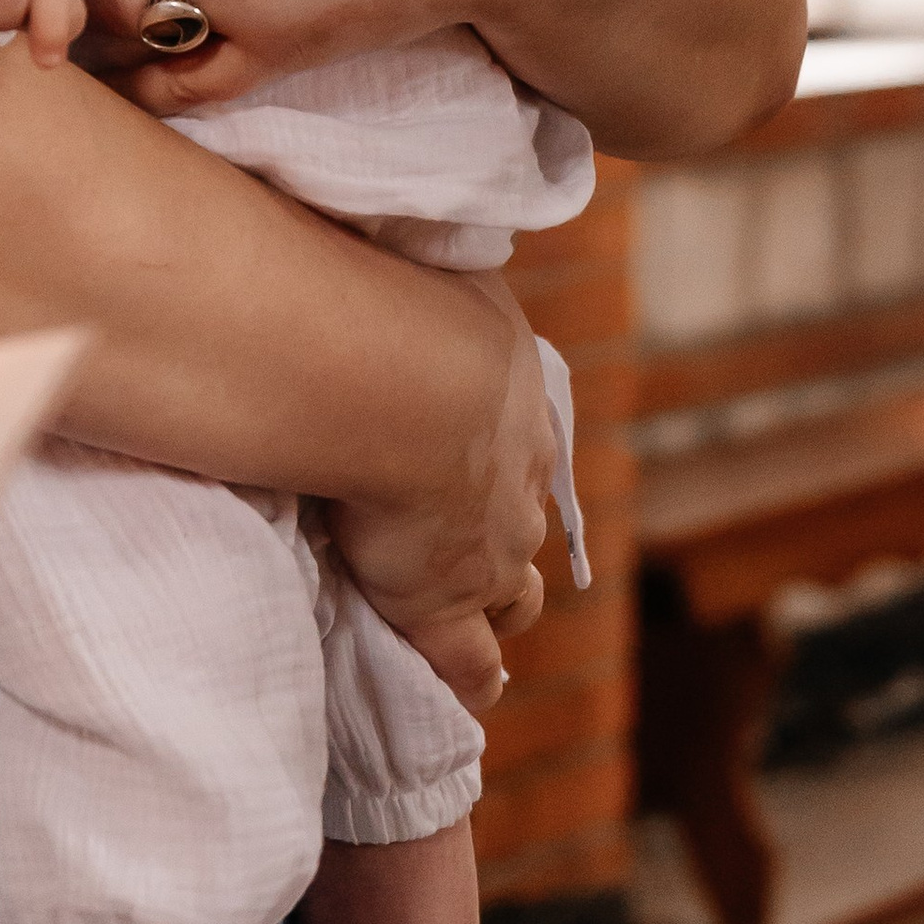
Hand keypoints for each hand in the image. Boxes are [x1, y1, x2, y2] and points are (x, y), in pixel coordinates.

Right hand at [324, 270, 553, 713]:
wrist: (396, 378)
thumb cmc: (395, 301)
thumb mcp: (428, 266)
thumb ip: (422, 275)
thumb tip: (400, 230)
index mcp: (513, 394)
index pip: (518, 441)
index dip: (502, 461)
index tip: (486, 469)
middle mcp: (518, 475)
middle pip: (528, 518)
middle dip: (508, 535)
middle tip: (486, 550)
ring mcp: (489, 547)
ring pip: (513, 592)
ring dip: (500, 606)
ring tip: (487, 625)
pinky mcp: (443, 603)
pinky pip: (468, 660)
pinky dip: (471, 676)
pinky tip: (471, 693)